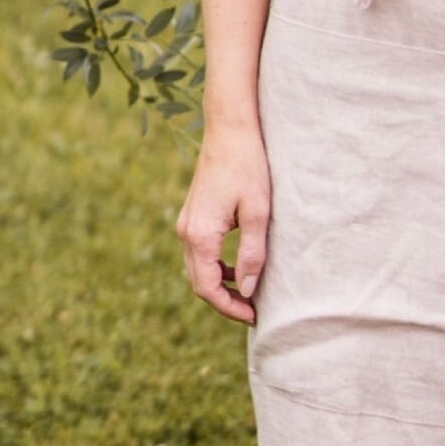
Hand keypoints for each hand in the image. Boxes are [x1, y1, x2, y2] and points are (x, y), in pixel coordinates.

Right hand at [178, 120, 270, 322]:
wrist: (230, 129)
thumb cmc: (248, 167)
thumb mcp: (258, 213)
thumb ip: (253, 254)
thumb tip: (249, 291)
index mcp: (200, 235)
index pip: (208, 288)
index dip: (230, 308)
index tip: (254, 316)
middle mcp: (186, 232)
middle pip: (199, 283)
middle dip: (224, 302)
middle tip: (253, 311)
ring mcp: (186, 223)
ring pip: (197, 269)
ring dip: (220, 285)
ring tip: (249, 293)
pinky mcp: (192, 216)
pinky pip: (199, 253)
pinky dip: (216, 267)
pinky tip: (238, 267)